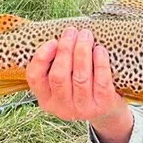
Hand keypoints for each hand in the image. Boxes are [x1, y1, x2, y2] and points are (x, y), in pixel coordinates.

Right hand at [26, 27, 132, 142]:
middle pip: (59, 75)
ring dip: (82, 51)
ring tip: (86, 35)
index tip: (53, 41)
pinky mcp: (102, 105)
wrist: (107, 110)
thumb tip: (61, 35)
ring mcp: (82, 108)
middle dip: (65, 49)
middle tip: (72, 32)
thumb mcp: (64, 81)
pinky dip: (100, 62)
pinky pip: (101, 81)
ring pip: (80, 77)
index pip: (35, 77)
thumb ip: (57, 63)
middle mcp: (61, 107)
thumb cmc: (82, 86)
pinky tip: (100, 49)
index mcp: (46, 98)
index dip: (42, 57)